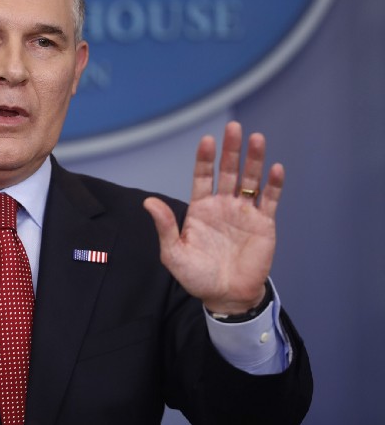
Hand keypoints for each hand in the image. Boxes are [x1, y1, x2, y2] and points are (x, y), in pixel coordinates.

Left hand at [143, 122, 282, 314]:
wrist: (225, 296)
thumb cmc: (196, 276)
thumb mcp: (174, 253)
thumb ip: (165, 226)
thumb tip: (149, 202)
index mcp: (201, 208)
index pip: (203, 176)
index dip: (205, 159)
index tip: (207, 140)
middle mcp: (223, 205)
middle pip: (229, 171)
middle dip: (231, 150)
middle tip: (233, 128)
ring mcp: (244, 213)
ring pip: (251, 180)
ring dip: (254, 159)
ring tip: (256, 138)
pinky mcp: (264, 224)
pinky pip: (269, 200)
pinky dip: (273, 184)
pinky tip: (275, 169)